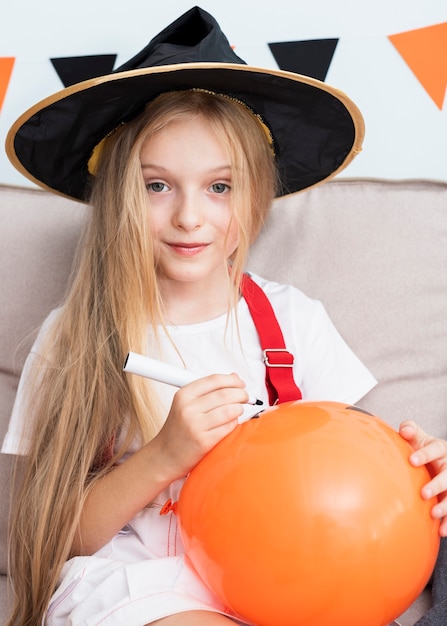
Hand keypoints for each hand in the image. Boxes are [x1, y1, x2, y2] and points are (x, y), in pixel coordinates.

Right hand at [152, 373, 248, 481]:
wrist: (165, 456)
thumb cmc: (178, 429)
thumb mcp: (186, 404)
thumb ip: (209, 390)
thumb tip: (234, 377)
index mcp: (184, 395)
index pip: (215, 380)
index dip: (233, 380)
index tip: (241, 383)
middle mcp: (188, 408)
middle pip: (225, 394)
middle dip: (242, 394)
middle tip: (245, 397)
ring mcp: (196, 425)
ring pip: (230, 410)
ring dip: (239, 409)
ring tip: (238, 411)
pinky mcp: (204, 441)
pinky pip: (229, 427)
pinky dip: (234, 423)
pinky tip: (230, 423)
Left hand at [399, 420, 446, 536]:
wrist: (436, 461)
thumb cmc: (424, 449)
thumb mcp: (419, 438)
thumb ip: (411, 431)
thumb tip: (404, 428)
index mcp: (440, 449)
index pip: (435, 449)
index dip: (424, 454)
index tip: (411, 460)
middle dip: (438, 484)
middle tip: (423, 493)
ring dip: (446, 506)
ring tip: (433, 513)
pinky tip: (441, 530)